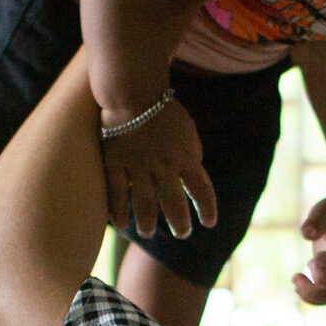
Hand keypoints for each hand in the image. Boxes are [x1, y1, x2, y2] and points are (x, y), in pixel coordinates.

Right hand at [99, 100, 216, 238]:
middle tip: (182, 234)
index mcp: (185, 157)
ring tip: (148, 233)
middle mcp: (164, 166)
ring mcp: (138, 166)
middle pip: (174, 203)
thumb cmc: (163, 111)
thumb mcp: (188, 132)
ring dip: (148, 223)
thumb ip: (191, 155)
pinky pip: (116, 193)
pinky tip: (121, 224)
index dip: (207, 208)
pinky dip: (118, 211)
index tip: (209, 222)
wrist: (134, 91)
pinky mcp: (115, 163)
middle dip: (180, 223)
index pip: (202, 189)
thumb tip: (193, 175)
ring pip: (144, 204)